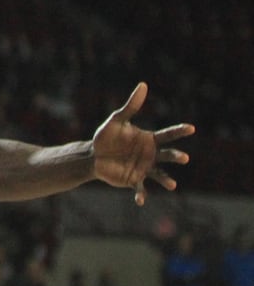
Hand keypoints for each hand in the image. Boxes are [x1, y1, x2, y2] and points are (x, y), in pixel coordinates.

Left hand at [90, 82, 193, 204]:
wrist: (93, 155)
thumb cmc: (107, 136)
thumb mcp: (117, 120)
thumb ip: (131, 106)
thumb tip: (143, 85)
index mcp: (149, 139)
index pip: (168, 135)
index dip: (179, 131)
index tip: (191, 128)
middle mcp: (150, 155)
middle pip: (167, 155)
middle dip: (176, 156)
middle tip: (184, 157)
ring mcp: (144, 168)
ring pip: (159, 174)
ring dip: (166, 180)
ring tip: (172, 185)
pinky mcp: (133, 180)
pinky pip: (140, 188)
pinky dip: (142, 194)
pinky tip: (140, 200)